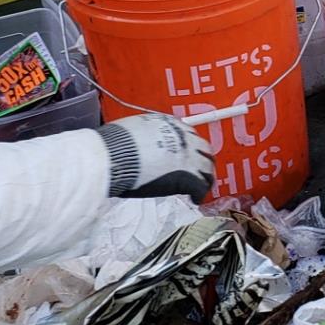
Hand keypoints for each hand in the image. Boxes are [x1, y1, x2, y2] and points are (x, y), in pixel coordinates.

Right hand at [98, 115, 215, 199]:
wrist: (116, 156)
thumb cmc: (117, 143)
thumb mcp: (135, 128)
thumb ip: (146, 134)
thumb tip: (142, 141)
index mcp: (171, 124)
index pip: (189, 134)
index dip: (189, 146)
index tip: (186, 154)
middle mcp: (184, 138)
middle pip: (203, 149)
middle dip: (203, 160)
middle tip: (199, 169)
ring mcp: (189, 157)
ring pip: (207, 168)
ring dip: (205, 177)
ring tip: (201, 186)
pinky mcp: (188, 177)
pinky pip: (200, 188)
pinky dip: (199, 194)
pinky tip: (195, 199)